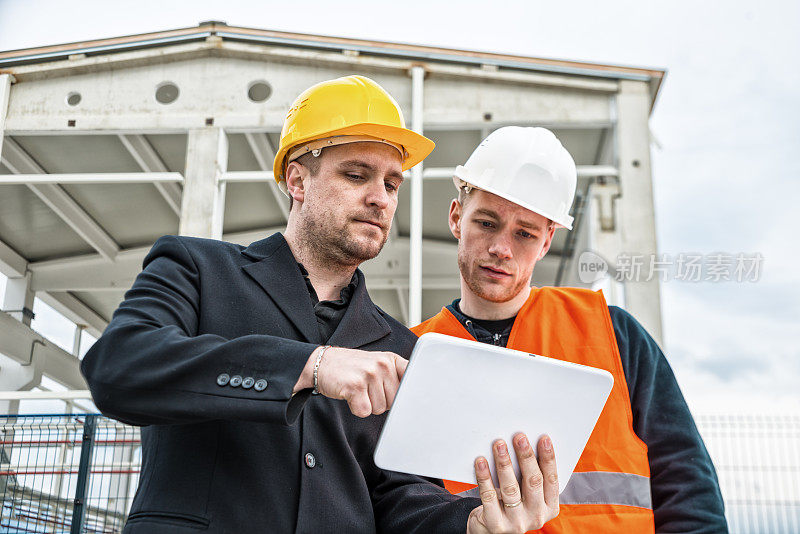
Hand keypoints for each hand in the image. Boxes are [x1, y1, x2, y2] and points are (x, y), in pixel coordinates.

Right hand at [293, 346, 407, 417]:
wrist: (322, 363)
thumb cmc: (351, 367)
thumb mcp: (377, 363)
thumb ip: (396, 376)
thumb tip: (413, 398)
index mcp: (391, 359)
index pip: (413, 377)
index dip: (412, 392)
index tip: (413, 400)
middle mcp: (382, 364)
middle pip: (394, 401)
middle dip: (381, 401)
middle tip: (368, 389)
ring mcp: (369, 374)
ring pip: (380, 408)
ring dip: (368, 404)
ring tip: (359, 390)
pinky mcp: (355, 386)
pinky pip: (364, 411)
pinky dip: (356, 408)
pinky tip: (351, 395)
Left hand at [466, 433, 558, 533]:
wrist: (489, 531)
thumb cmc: (510, 505)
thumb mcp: (527, 495)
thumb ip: (529, 477)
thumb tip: (525, 444)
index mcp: (549, 507)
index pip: (552, 480)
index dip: (548, 458)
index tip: (543, 438)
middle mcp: (536, 517)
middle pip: (533, 482)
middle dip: (526, 457)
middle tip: (519, 437)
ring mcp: (516, 523)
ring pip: (510, 488)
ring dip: (504, 463)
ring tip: (499, 445)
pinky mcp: (496, 524)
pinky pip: (489, 496)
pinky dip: (484, 477)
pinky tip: (481, 462)